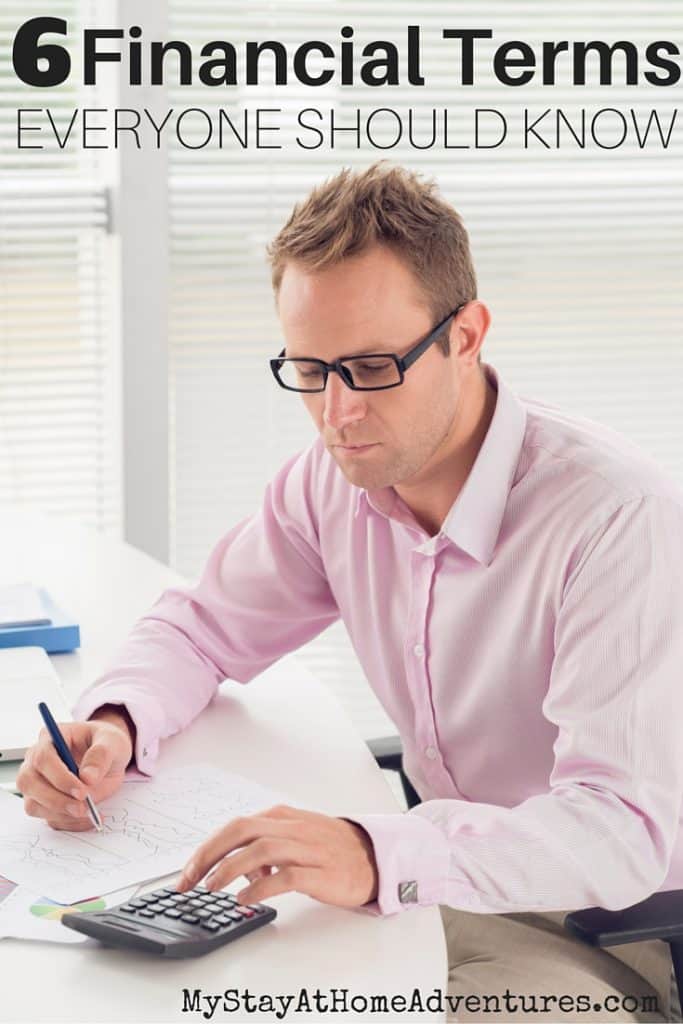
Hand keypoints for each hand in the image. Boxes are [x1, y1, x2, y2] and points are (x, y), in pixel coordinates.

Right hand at [16, 718, 132, 830]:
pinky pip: (48, 818)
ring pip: (33, 804)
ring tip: (88, 812)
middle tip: (83, 807)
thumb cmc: (106, 743)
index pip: (43, 758)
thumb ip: (101, 755)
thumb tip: (88, 777)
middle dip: (56, 800)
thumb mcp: (112, 741)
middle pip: (29, 782)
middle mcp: (36, 760)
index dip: (59, 777)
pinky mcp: (44, 802)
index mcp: (50, 738)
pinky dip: (68, 823)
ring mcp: (37, 783)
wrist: (110, 758)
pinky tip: (88, 818)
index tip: (82, 791)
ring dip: (60, 814)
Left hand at [175, 804, 378, 907]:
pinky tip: (245, 900)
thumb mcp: (295, 838)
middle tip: (189, 880)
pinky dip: (260, 887)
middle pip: (241, 831)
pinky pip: (284, 876)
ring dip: (230, 869)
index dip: (207, 847)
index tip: (187, 871)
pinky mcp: (320, 872)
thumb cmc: (332, 849)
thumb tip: (238, 869)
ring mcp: (307, 848)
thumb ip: (265, 847)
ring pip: (260, 850)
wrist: (374, 857)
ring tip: (212, 888)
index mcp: (282, 817)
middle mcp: (291, 828)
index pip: (235, 826)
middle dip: (209, 854)